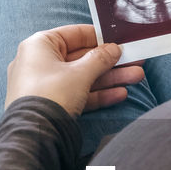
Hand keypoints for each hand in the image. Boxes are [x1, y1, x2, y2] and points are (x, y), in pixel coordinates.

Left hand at [5, 25, 144, 116]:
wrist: (34, 135)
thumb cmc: (51, 94)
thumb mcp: (80, 73)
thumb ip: (100, 58)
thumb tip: (114, 49)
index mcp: (40, 45)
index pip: (74, 34)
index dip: (99, 37)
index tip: (120, 41)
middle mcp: (39, 62)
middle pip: (82, 58)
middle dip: (111, 62)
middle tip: (135, 61)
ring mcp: (45, 85)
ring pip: (83, 78)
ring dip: (110, 78)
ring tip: (137, 77)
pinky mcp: (51, 105)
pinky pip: (77, 94)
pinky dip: (98, 94)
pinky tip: (121, 94)